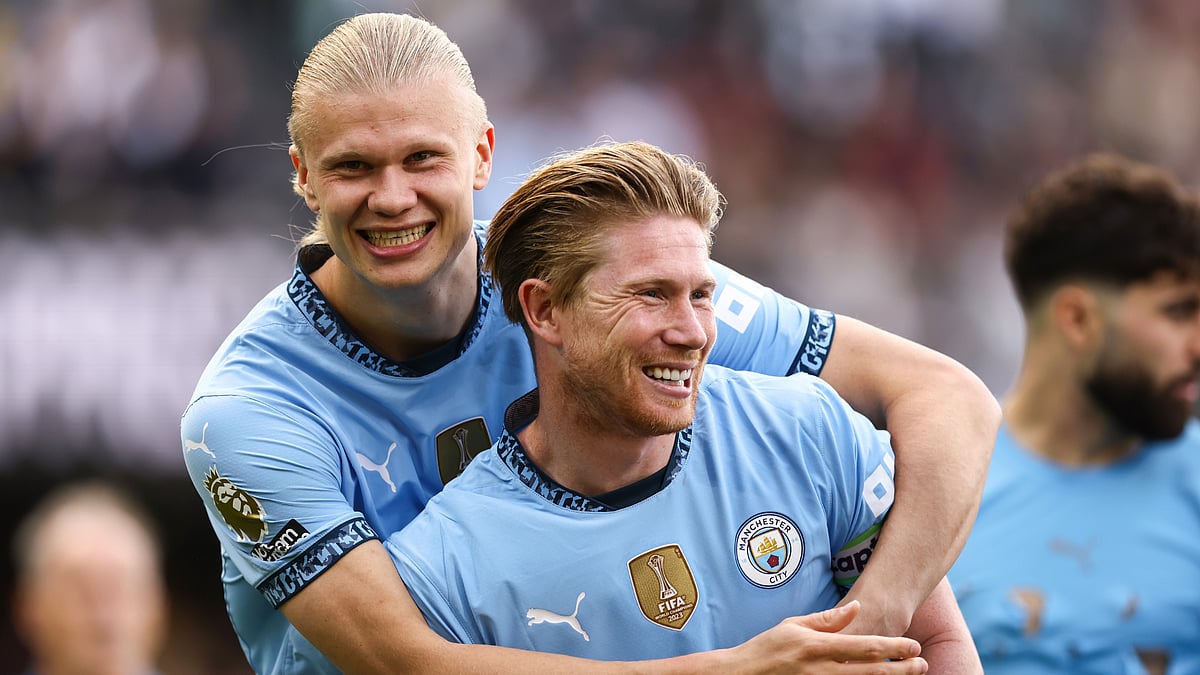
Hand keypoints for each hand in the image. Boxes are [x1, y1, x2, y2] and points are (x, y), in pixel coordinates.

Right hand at [719, 601, 926, 674]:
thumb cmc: (767, 649)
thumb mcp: (793, 625)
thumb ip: (827, 618)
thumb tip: (856, 607)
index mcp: (818, 646)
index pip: (866, 648)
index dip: (894, 649)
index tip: (914, 647)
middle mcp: (822, 669)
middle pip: (872, 672)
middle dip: (902, 670)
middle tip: (923, 665)